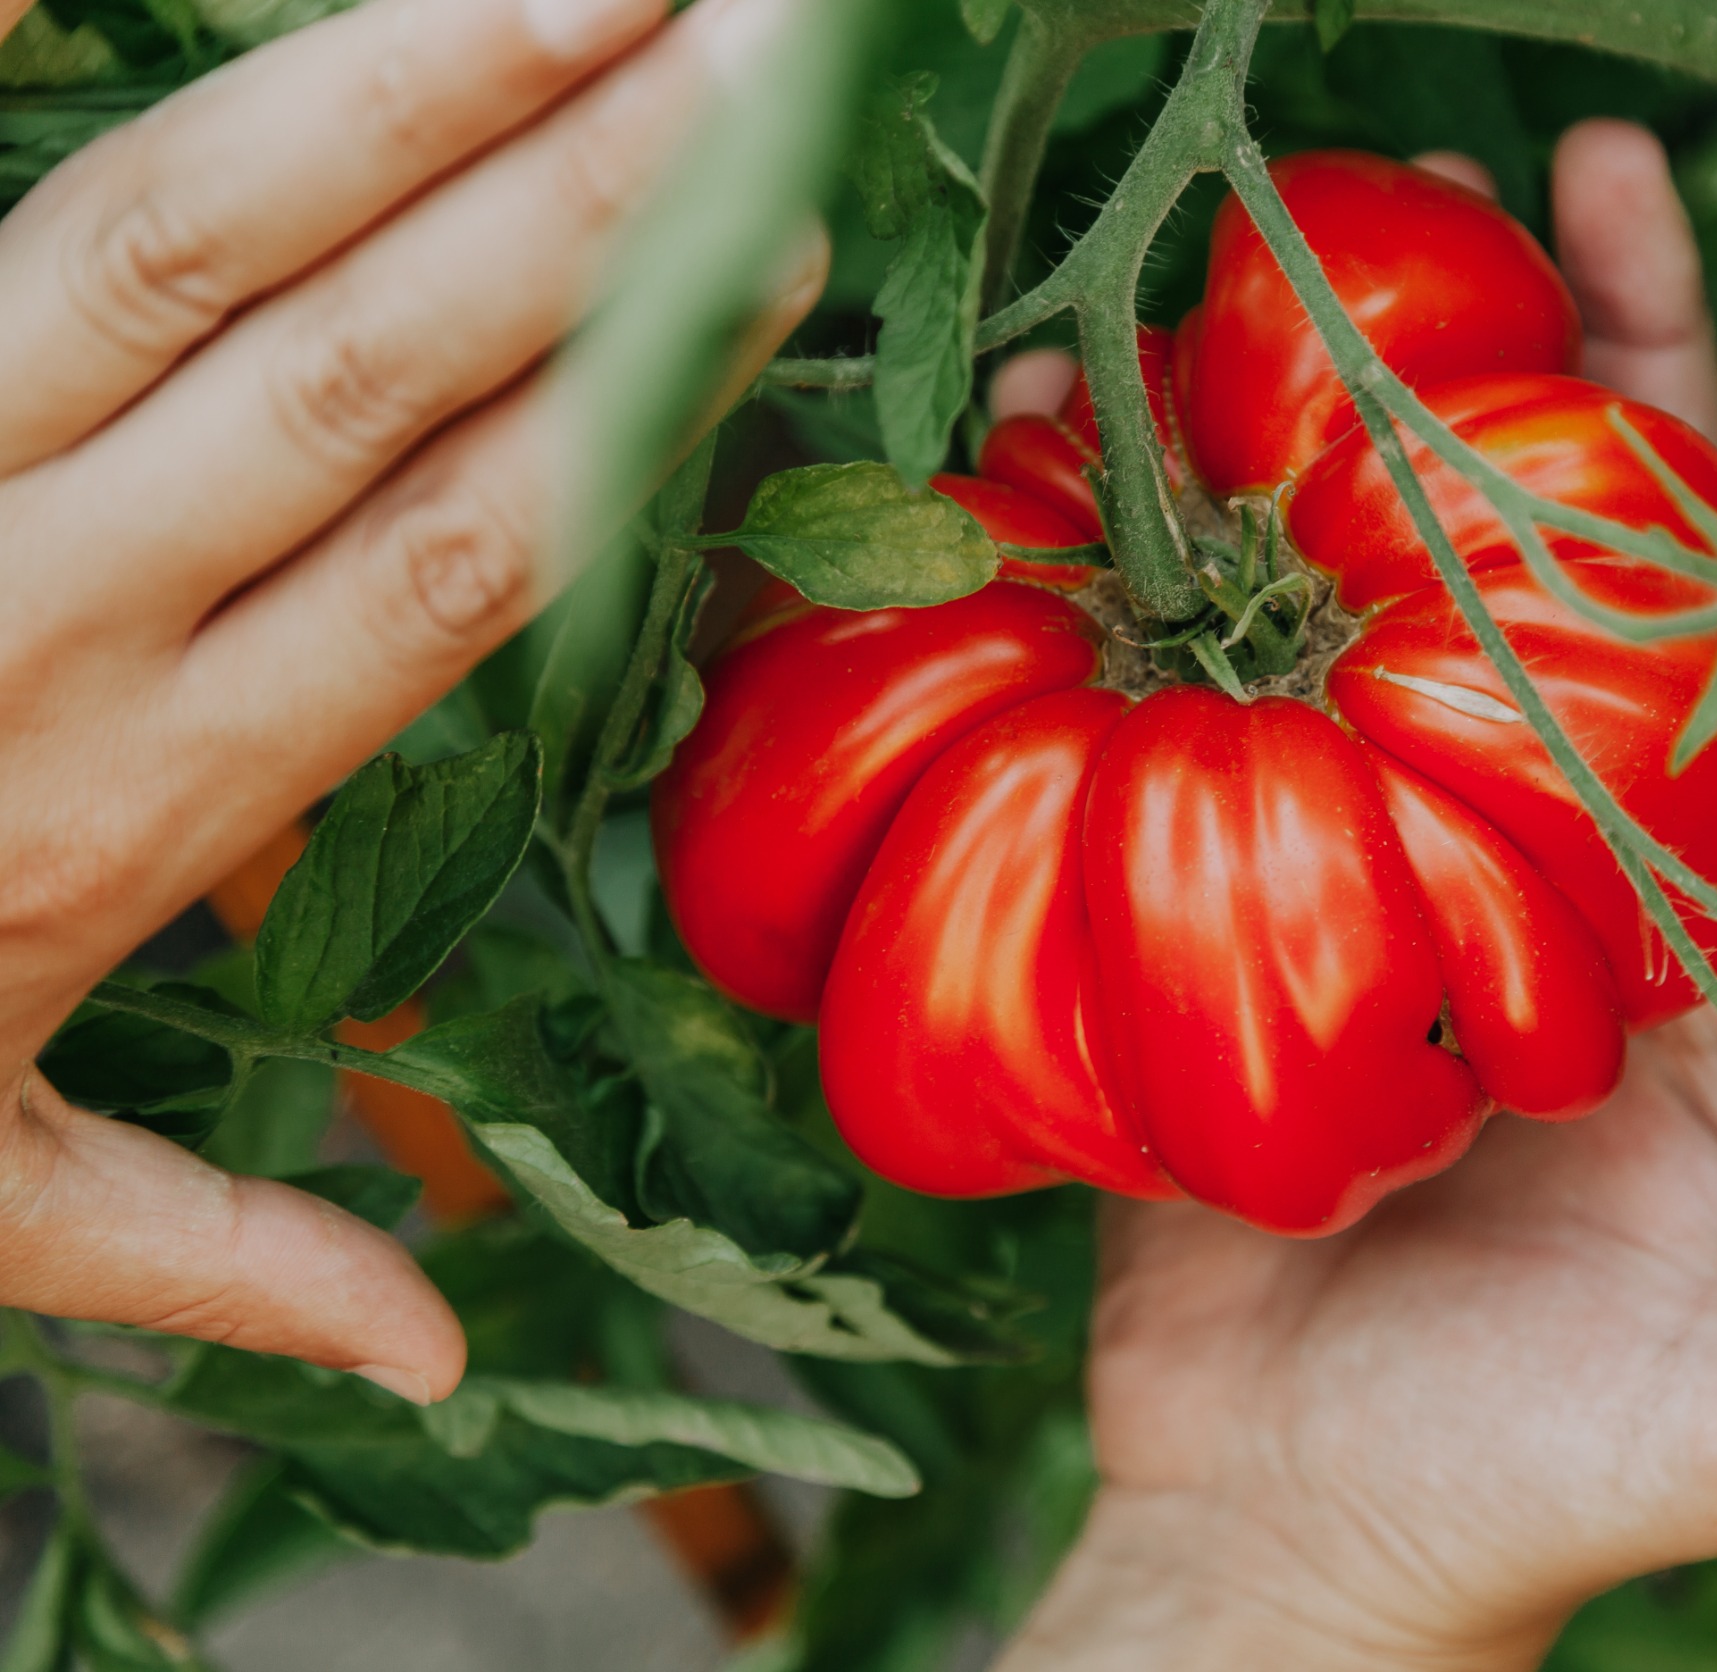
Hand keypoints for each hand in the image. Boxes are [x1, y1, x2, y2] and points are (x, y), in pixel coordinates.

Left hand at [0, 0, 822, 1401]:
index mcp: (137, 806)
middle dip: (587, 186)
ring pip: (176, 238)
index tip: (785, 257)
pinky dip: (27, 23)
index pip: (463, 566)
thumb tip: (448, 1354)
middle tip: (757, 33)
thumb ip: (219, 1252)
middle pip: (366, 362)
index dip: (640, 406)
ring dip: (398, 83)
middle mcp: (40, 610)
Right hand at [995, 122, 1716, 1670]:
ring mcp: (1405, 883)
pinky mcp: (1254, 913)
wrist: (1285, 1545)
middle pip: (1605, 592)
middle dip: (1617, 378)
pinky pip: (1231, 717)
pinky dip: (1197, 586)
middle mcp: (1574, 887)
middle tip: (1595, 176)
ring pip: (1416, 617)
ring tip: (1376, 244)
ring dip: (1404, 434)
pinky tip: (1147, 453)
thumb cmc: (1531, 1493)